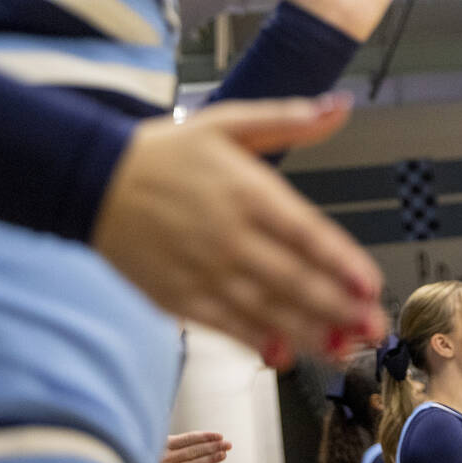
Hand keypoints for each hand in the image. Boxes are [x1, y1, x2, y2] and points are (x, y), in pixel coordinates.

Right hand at [92, 96, 386, 367]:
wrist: (89, 178)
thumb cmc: (162, 152)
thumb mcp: (228, 122)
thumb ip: (288, 119)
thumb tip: (338, 107)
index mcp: (248, 191)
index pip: (307, 233)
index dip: (342, 263)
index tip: (370, 285)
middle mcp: (229, 235)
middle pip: (295, 280)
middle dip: (339, 309)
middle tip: (372, 328)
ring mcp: (203, 269)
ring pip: (266, 310)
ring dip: (309, 334)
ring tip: (343, 351)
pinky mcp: (178, 295)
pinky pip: (225, 325)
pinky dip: (256, 342)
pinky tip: (283, 355)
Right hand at [161, 431, 231, 462]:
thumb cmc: (144, 455)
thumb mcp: (154, 442)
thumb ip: (173, 438)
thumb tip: (194, 431)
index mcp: (162, 444)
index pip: (188, 439)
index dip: (205, 437)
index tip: (220, 436)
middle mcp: (163, 458)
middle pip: (192, 451)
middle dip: (212, 447)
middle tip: (228, 445)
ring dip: (208, 460)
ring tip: (223, 455)